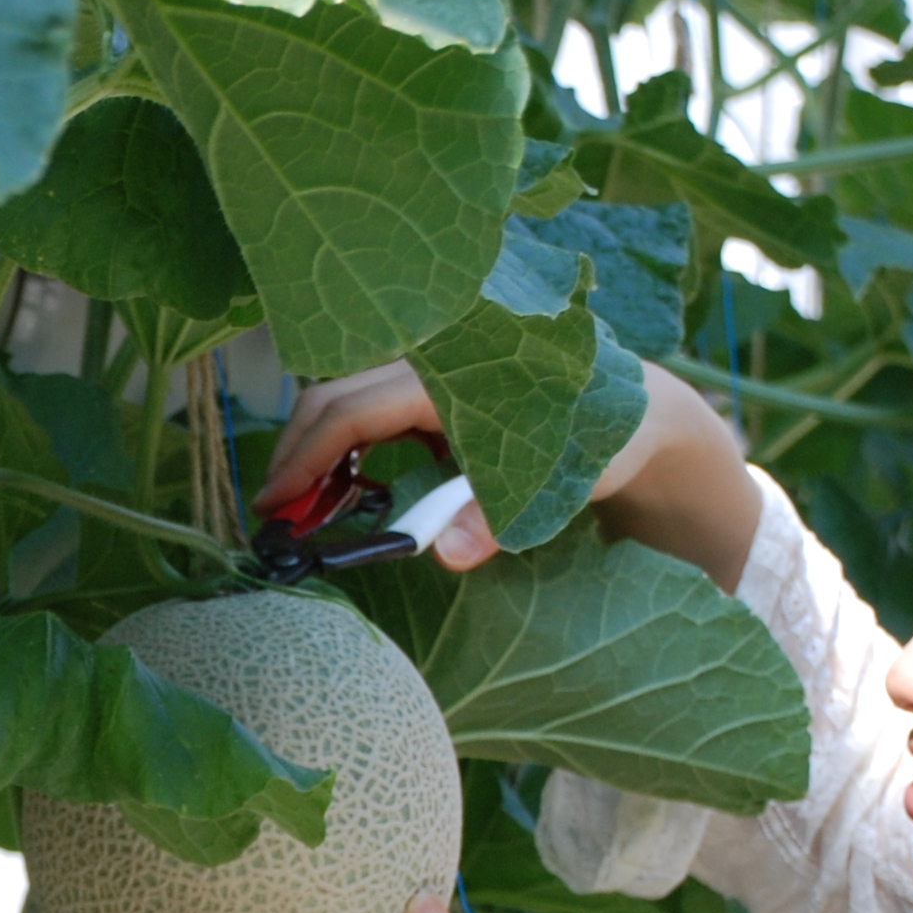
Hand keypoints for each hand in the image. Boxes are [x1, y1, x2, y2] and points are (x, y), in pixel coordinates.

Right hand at [261, 359, 765, 590]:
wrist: (638, 415)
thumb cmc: (597, 447)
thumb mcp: (552, 487)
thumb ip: (496, 516)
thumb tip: (445, 554)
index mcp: (454, 375)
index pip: (352, 410)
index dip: (306, 458)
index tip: (275, 507)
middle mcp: (435, 358)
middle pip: (333, 394)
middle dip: (296, 454)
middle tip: (274, 517)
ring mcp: (433, 367)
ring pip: (346, 396)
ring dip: (318, 450)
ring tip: (305, 511)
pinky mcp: (435, 383)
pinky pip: (371, 405)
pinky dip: (346, 444)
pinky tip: (345, 490)